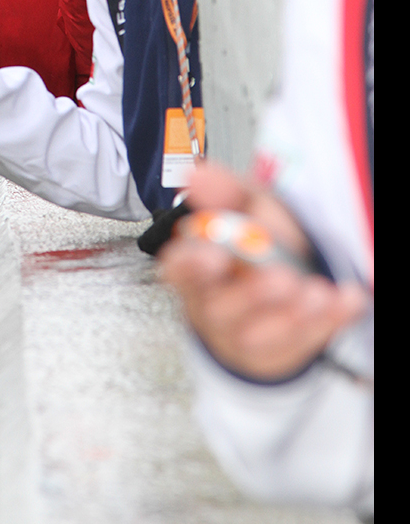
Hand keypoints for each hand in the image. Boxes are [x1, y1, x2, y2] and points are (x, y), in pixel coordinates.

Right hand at [158, 161, 366, 380]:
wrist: (280, 290)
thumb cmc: (255, 247)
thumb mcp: (243, 207)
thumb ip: (225, 192)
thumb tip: (198, 175)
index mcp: (199, 267)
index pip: (180, 268)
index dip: (193, 264)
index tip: (216, 257)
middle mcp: (216, 303)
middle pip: (221, 307)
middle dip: (252, 293)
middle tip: (280, 276)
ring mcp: (247, 333)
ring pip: (259, 335)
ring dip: (291, 313)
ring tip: (316, 292)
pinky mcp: (285, 348)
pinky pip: (306, 340)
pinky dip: (328, 321)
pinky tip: (344, 299)